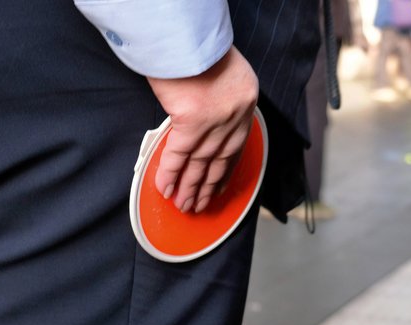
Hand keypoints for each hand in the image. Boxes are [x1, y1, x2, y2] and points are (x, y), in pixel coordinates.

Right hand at [147, 46, 258, 212]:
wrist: (185, 32)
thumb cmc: (196, 46)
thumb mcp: (222, 71)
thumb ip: (218, 98)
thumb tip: (200, 119)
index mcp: (246, 100)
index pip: (237, 146)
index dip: (226, 172)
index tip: (219, 188)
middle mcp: (235, 114)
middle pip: (219, 160)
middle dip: (207, 186)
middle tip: (198, 205)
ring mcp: (215, 120)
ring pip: (200, 163)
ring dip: (190, 188)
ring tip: (182, 205)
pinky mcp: (192, 121)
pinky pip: (179, 155)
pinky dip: (170, 174)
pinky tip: (165, 189)